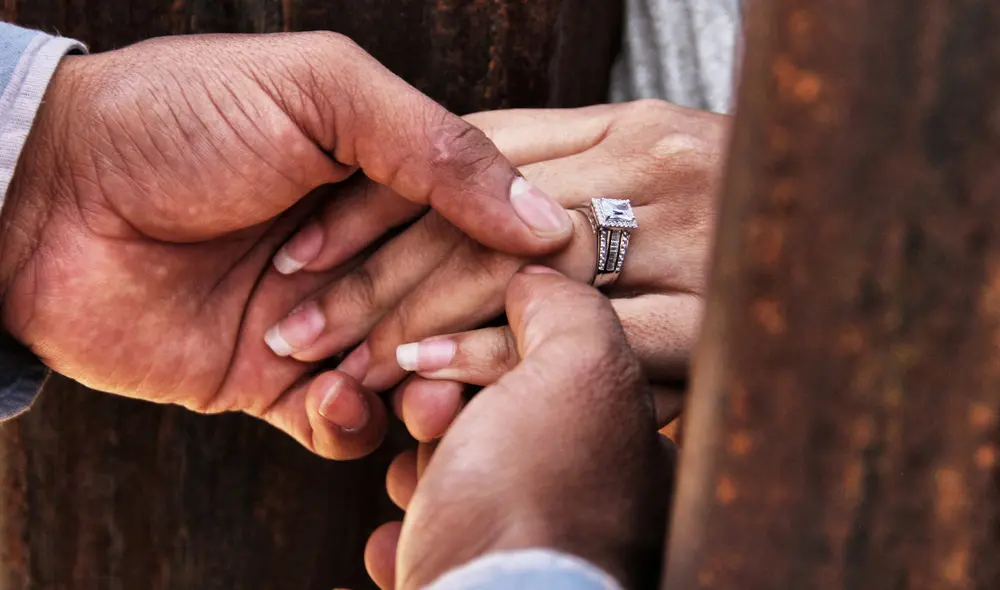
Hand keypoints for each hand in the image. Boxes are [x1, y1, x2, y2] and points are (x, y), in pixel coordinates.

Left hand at [0, 33, 573, 458]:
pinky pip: (339, 426)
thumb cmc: (178, 120)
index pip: (479, 228)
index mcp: (387, 178)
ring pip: (406, 375)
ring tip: (401, 385)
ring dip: (413, 389)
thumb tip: (544, 218)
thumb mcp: (321, 93)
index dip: (504, 259)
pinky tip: (328, 398)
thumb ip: (437, 147)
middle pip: (451, 307)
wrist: (46, 196)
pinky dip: (349, 424)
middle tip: (460, 350)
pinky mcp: (271, 382)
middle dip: (459, 332)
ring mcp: (321, 319)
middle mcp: (364, 251)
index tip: (534, 285)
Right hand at [361, 268, 674, 589]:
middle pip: (496, 421)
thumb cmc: (536, 496)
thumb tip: (535, 278)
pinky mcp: (480, 581)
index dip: (487, 354)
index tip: (445, 363)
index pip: (547, 367)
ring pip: (458, 478)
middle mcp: (593, 502)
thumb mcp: (576, 369)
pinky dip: (409, 534)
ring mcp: (535, 547)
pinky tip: (402, 541)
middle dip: (444, 413)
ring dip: (420, 474)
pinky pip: (434, 539)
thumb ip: (567, 308)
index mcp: (630, 447)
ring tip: (413, 491)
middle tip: (428, 419)